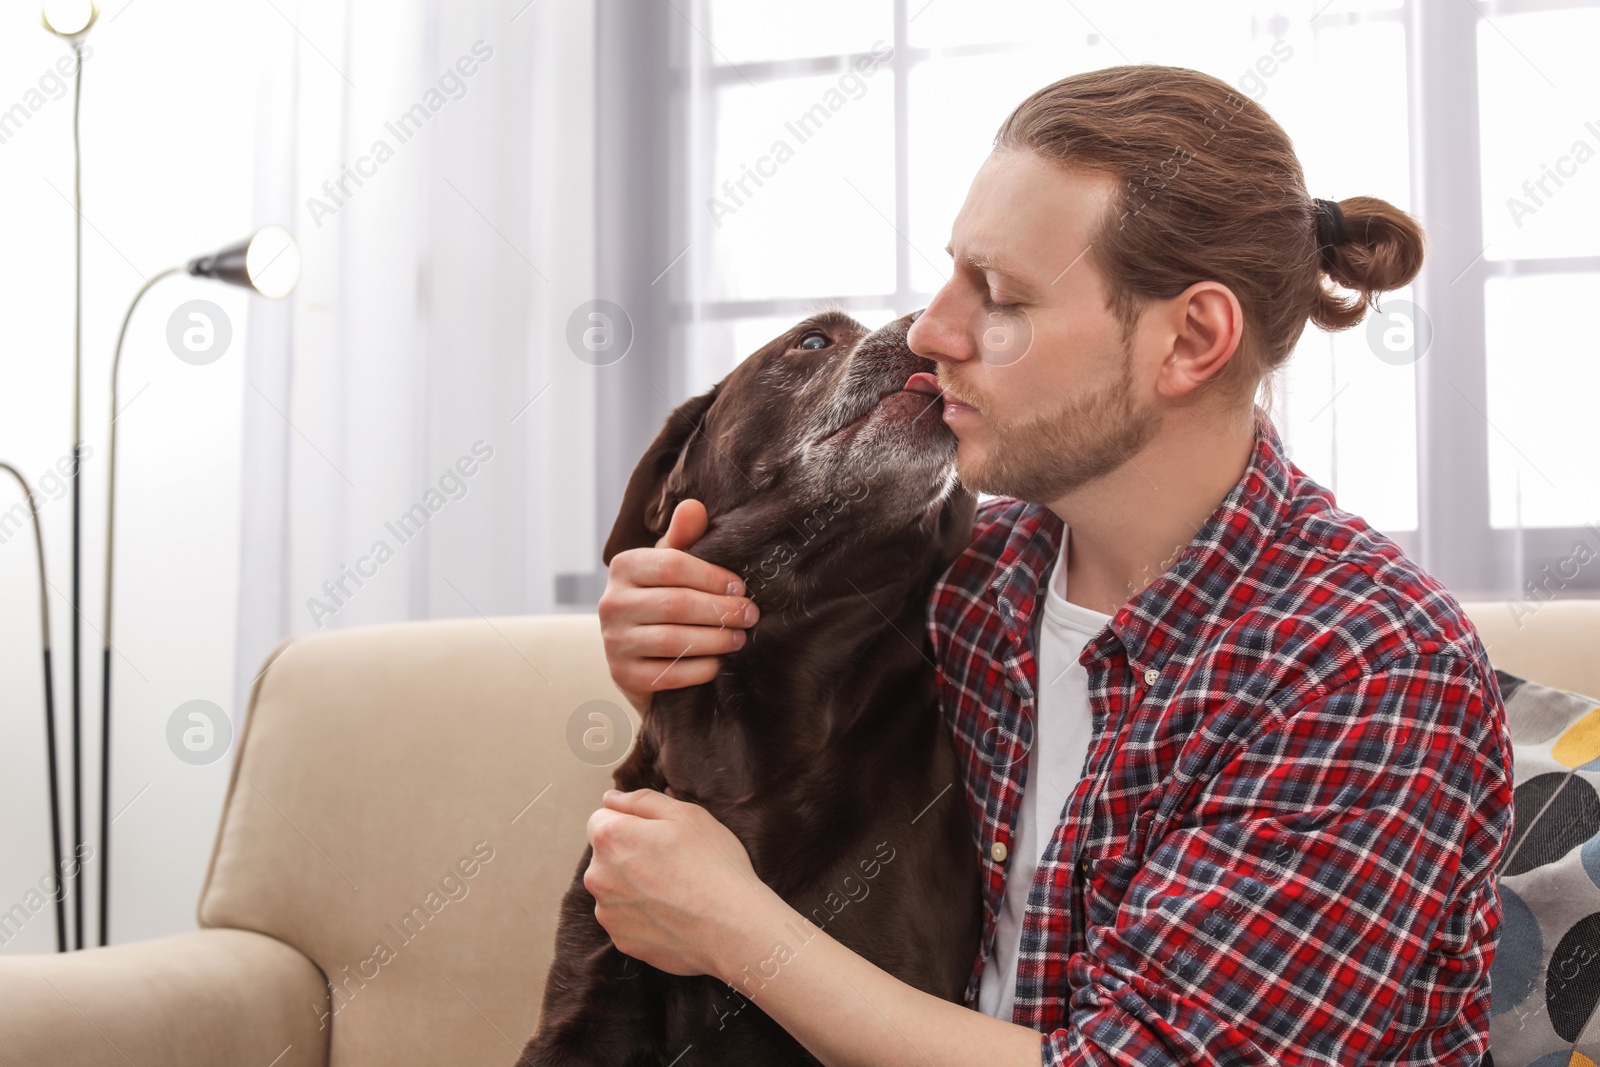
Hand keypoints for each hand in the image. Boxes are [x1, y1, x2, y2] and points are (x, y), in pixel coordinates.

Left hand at [584, 788, 775, 980]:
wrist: (733, 927)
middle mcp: (598, 876)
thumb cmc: (713, 865)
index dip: (631, 822)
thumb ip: (642, 801)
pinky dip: (644, 915)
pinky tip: (674, 915)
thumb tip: (612, 800)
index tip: (659, 834)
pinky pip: (627, 919)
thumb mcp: (686, 815)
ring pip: (617, 889)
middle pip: (608, 856)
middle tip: (674, 862)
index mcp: (611, 838)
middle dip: (631, 854)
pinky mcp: (622, 940)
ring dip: (635, 886)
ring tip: (676, 891)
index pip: (602, 819)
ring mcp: (608, 912)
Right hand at [598, 499, 758, 714]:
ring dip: (716, 640)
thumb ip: (684, 537)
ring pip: (674, 640)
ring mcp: (613, 641)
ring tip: (740, 637)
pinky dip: (700, 669)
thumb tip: (694, 506)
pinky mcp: (622, 675)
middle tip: (750, 615)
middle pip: (676, 604)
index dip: (712, 576)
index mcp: (623, 566)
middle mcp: (610, 602)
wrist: (639, 654)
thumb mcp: (671, 565)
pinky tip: (718, 663)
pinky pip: (668, 674)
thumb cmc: (662, 598)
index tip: (741, 587)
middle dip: (721, 610)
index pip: (672, 565)